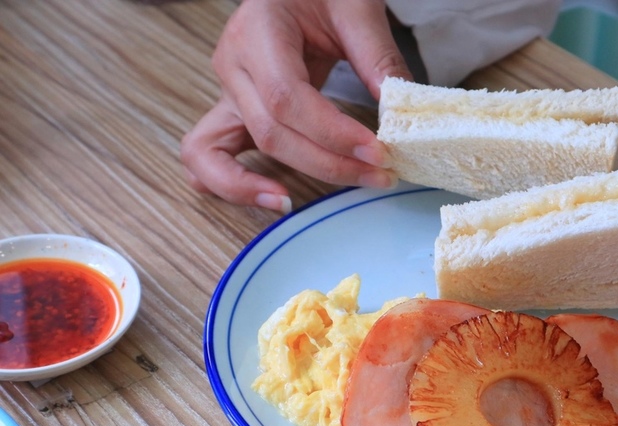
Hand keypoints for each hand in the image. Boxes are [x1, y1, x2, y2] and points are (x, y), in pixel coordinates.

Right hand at [181, 0, 410, 210]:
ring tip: (303, 204)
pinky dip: (228, 183)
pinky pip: (207, 155)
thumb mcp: (356, 8)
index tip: (377, 152)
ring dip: (264, 186)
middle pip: (269, 133)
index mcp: (257, 31)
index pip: (286, 98)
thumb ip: (378, 58)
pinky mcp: (232, 110)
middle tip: (379, 175)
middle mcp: (232, 64)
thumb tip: (400, 113)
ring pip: (225, 152)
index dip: (332, 134)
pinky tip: (270, 197)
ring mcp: (226, 90)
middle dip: (327, 164)